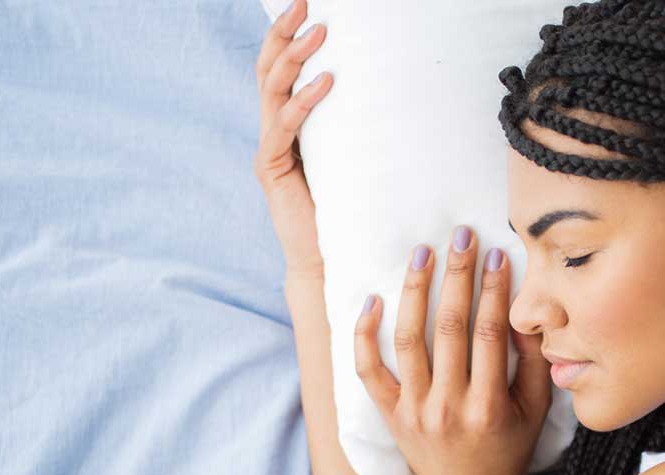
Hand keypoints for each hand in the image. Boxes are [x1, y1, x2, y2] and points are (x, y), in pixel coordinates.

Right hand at [253, 0, 332, 284]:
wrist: (330, 259)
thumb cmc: (350, 208)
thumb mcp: (355, 156)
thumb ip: (358, 126)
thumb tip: (395, 89)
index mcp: (289, 125)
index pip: (281, 70)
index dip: (287, 35)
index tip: (307, 5)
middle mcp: (274, 132)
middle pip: (269, 70)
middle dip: (284, 33)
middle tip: (306, 5)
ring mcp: (270, 150)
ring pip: (272, 91)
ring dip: (294, 58)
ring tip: (318, 34)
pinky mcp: (272, 171)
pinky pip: (284, 129)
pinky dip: (304, 103)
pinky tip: (326, 84)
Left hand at [353, 227, 553, 474]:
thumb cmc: (508, 451)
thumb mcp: (535, 411)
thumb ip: (533, 363)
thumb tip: (523, 311)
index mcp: (488, 406)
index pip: (489, 333)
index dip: (494, 289)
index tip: (497, 254)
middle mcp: (447, 407)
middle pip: (449, 327)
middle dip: (457, 275)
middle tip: (460, 235)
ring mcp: (413, 411)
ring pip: (408, 339)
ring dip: (415, 290)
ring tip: (421, 252)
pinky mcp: (390, 415)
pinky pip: (369, 370)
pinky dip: (365, 334)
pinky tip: (372, 299)